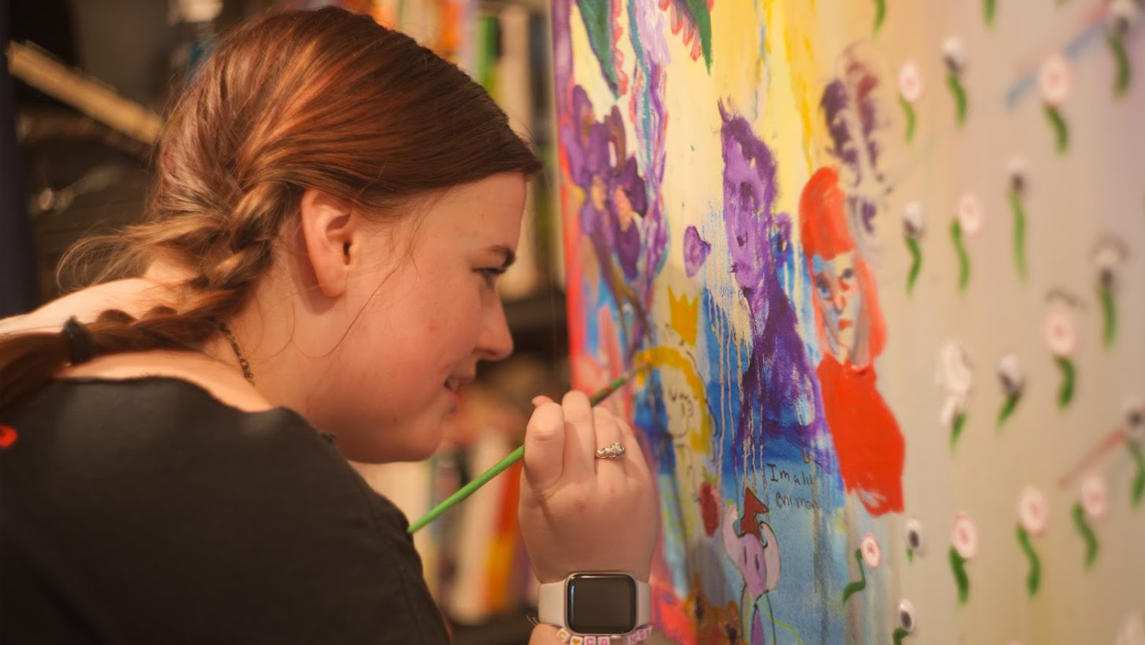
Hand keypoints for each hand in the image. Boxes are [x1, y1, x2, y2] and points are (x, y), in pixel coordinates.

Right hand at [517, 391, 658, 583]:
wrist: (601, 584)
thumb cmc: (555, 541)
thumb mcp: (530, 504)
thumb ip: (535, 452)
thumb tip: (543, 401)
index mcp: (552, 494)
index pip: (547, 430)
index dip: (546, 411)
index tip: (546, 414)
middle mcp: (589, 488)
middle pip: (580, 417)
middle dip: (570, 405)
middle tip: (567, 411)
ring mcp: (622, 486)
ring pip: (608, 421)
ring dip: (594, 415)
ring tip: (586, 429)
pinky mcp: (646, 484)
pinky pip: (630, 436)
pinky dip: (615, 429)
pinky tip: (606, 440)